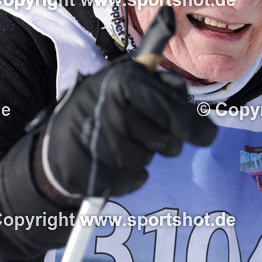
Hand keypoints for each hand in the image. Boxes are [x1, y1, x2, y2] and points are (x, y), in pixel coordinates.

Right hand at [36, 59, 216, 198]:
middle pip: (169, 140)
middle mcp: (112, 111)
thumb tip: (181, 85)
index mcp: (122, 82)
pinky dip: (130, 175)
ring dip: (142, 155)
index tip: (205, 135)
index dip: (194, 125)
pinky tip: (112, 162)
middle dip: (166, 140)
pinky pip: (136, 179)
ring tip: (119, 143)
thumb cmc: (96, 108)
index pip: (175, 110)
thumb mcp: (121, 81)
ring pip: (149, 159)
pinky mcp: (97, 175)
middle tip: (152, 134)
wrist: (55, 144)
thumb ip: (157, 83)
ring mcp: (102, 145)